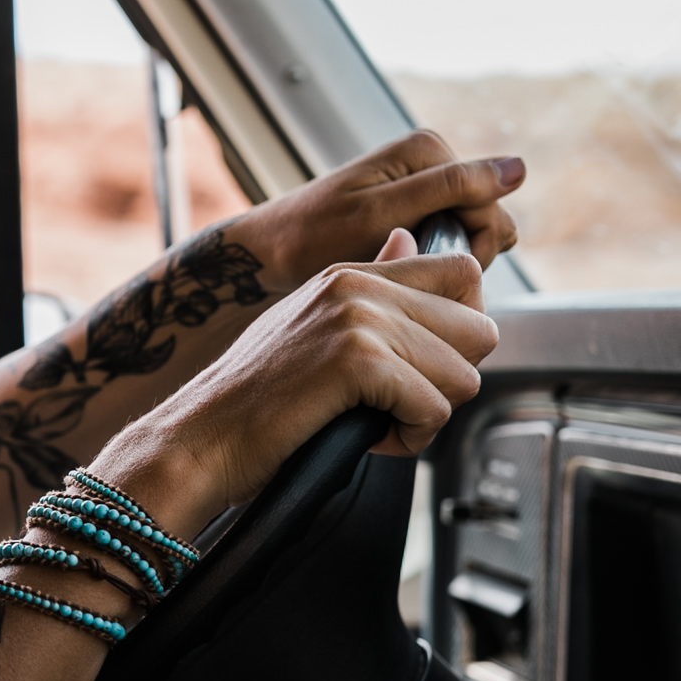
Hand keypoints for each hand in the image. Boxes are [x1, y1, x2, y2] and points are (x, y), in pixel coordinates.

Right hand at [100, 228, 497, 525]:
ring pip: (465, 374)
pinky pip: (435, 406)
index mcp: (350, 274)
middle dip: (451, 379)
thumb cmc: (252, 400)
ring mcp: (358, 318)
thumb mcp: (311, 324)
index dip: (461, 332)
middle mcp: (357, 286)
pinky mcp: (357, 360)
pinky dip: (411, 438)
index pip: (462, 273)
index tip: (424, 366)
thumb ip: (369, 288)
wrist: (200, 438)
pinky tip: (369, 438)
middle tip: (397, 403)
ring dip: (428, 415)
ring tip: (376, 423)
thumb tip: (407, 242)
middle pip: (480, 328)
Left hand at [227, 130, 521, 293]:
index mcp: (430, 149)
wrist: (270, 252)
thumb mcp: (383, 214)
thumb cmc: (315, 236)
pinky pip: (450, 239)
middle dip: (459, 256)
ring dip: (446, 263)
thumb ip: (451, 188)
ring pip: (472, 236)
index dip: (469, 250)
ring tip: (399, 274)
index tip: (421, 268)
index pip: (491, 208)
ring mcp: (424, 184)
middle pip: (487, 222)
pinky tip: (398, 272)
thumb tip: (520, 168)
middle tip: (406, 274)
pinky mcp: (416, 208)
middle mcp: (432, 159)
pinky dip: (432, 262)